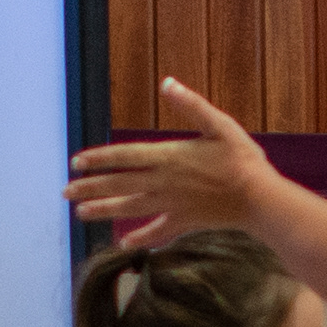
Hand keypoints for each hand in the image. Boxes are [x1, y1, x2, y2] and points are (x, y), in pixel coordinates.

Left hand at [69, 78, 279, 243]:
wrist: (260, 199)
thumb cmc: (243, 159)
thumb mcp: (220, 125)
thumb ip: (191, 105)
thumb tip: (167, 83)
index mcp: (169, 156)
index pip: (124, 156)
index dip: (98, 159)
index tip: (76, 163)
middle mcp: (164, 182)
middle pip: (119, 184)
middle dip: (90, 188)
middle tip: (65, 192)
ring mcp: (172, 204)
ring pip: (130, 208)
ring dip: (103, 210)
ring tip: (81, 213)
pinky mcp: (185, 222)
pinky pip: (157, 231)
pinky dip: (141, 237)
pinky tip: (124, 242)